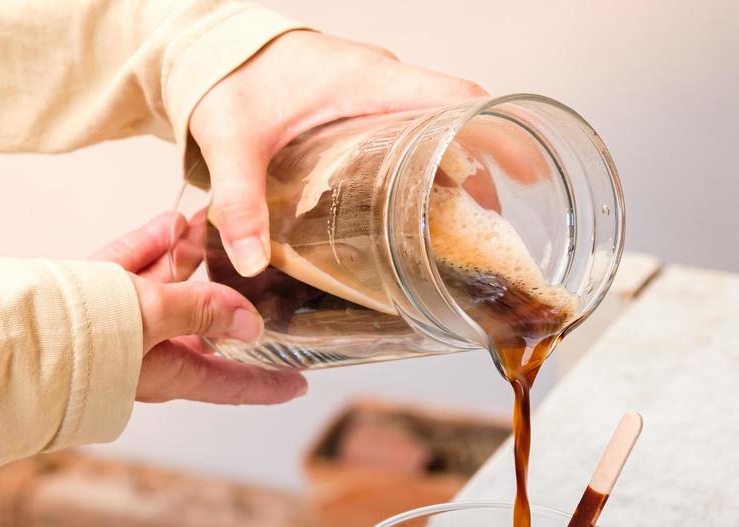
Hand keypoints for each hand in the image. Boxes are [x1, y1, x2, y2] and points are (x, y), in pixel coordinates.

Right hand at [90, 212, 307, 404]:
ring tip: (220, 231)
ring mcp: (115, 321)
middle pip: (201, 328)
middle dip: (229, 302)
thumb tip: (250, 320)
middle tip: (265, 281)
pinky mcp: (87, 293)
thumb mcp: (154, 320)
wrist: (10, 330)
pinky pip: (129, 266)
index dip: (265, 386)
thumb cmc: (79, 339)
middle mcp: (144, 351)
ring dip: (192, 261)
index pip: (227, 384)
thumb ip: (202, 312)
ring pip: (165, 289)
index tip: (299, 385)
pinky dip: (151, 244)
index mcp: (165, 374)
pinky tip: (173, 219)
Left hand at [190, 31, 486, 274]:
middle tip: (492, 225)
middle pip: (456, 122)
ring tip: (463, 230)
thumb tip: (250, 262)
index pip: (455, 97)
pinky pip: (408, 134)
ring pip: (434, 130)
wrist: (209, 52)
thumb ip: (238, 201)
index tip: (529, 170)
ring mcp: (373, 95)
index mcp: (369, 80)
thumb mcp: (231, 141)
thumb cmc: (226, 80)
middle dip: (482, 171)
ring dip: (453, 173)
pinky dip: (423, 167)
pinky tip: (418, 210)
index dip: (497, 132)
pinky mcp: (359, 110)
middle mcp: (381, 83)